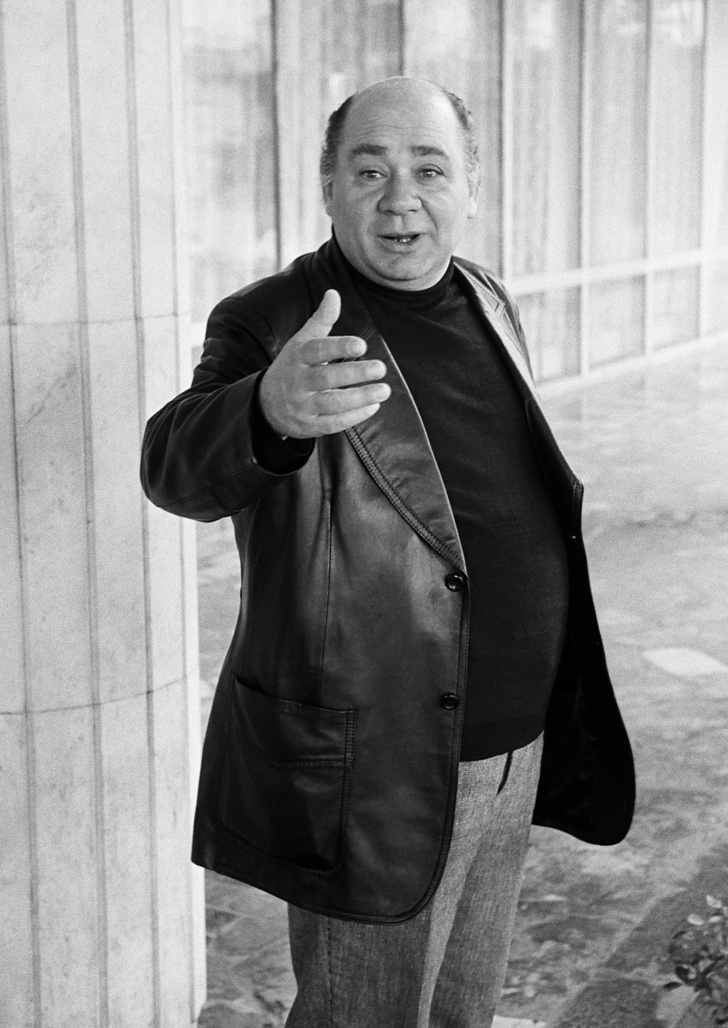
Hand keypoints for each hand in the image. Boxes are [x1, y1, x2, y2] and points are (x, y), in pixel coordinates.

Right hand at [258, 290, 390, 437]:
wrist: (266, 405)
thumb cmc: (292, 367)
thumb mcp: (301, 342)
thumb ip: (321, 320)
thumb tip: (334, 293)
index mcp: (297, 357)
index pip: (317, 351)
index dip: (339, 347)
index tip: (361, 345)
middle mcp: (298, 382)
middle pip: (326, 378)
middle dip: (355, 374)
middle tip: (380, 368)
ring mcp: (303, 405)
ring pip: (332, 403)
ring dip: (360, 398)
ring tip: (384, 390)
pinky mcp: (310, 425)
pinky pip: (333, 423)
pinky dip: (354, 416)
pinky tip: (373, 407)